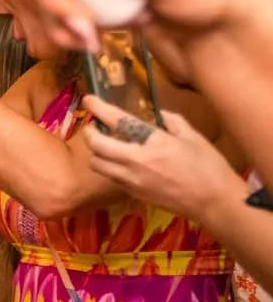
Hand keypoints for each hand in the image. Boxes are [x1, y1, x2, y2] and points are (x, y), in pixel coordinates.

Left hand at [83, 98, 236, 219]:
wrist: (213, 202)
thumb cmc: (208, 166)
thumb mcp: (193, 137)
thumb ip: (172, 121)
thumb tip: (158, 115)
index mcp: (154, 142)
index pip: (118, 121)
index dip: (99, 108)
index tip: (88, 100)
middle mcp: (136, 161)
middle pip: (96, 146)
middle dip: (89, 133)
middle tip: (94, 127)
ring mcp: (132, 180)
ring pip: (98, 165)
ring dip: (96, 153)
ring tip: (105, 145)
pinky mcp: (133, 194)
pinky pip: (111, 177)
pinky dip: (109, 167)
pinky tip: (120, 162)